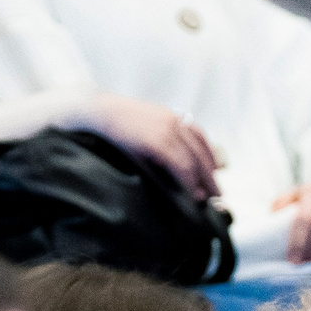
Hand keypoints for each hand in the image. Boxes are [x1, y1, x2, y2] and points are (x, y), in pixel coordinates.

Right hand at [77, 96, 220, 198]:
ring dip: (202, 181)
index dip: (210, 158)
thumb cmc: (112, 123)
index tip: (215, 174)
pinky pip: (180, 165)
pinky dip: (189, 181)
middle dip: (210, 175)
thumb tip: (171, 158)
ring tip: (205, 198)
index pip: (200, 138)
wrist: (93, 112)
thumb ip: (159, 137)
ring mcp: (166, 131)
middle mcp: (173, 122)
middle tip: (218, 193)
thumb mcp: (141, 125)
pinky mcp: (157, 142)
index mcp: (170, 117)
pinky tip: (191, 193)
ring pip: (193, 161)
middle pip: (201, 152)